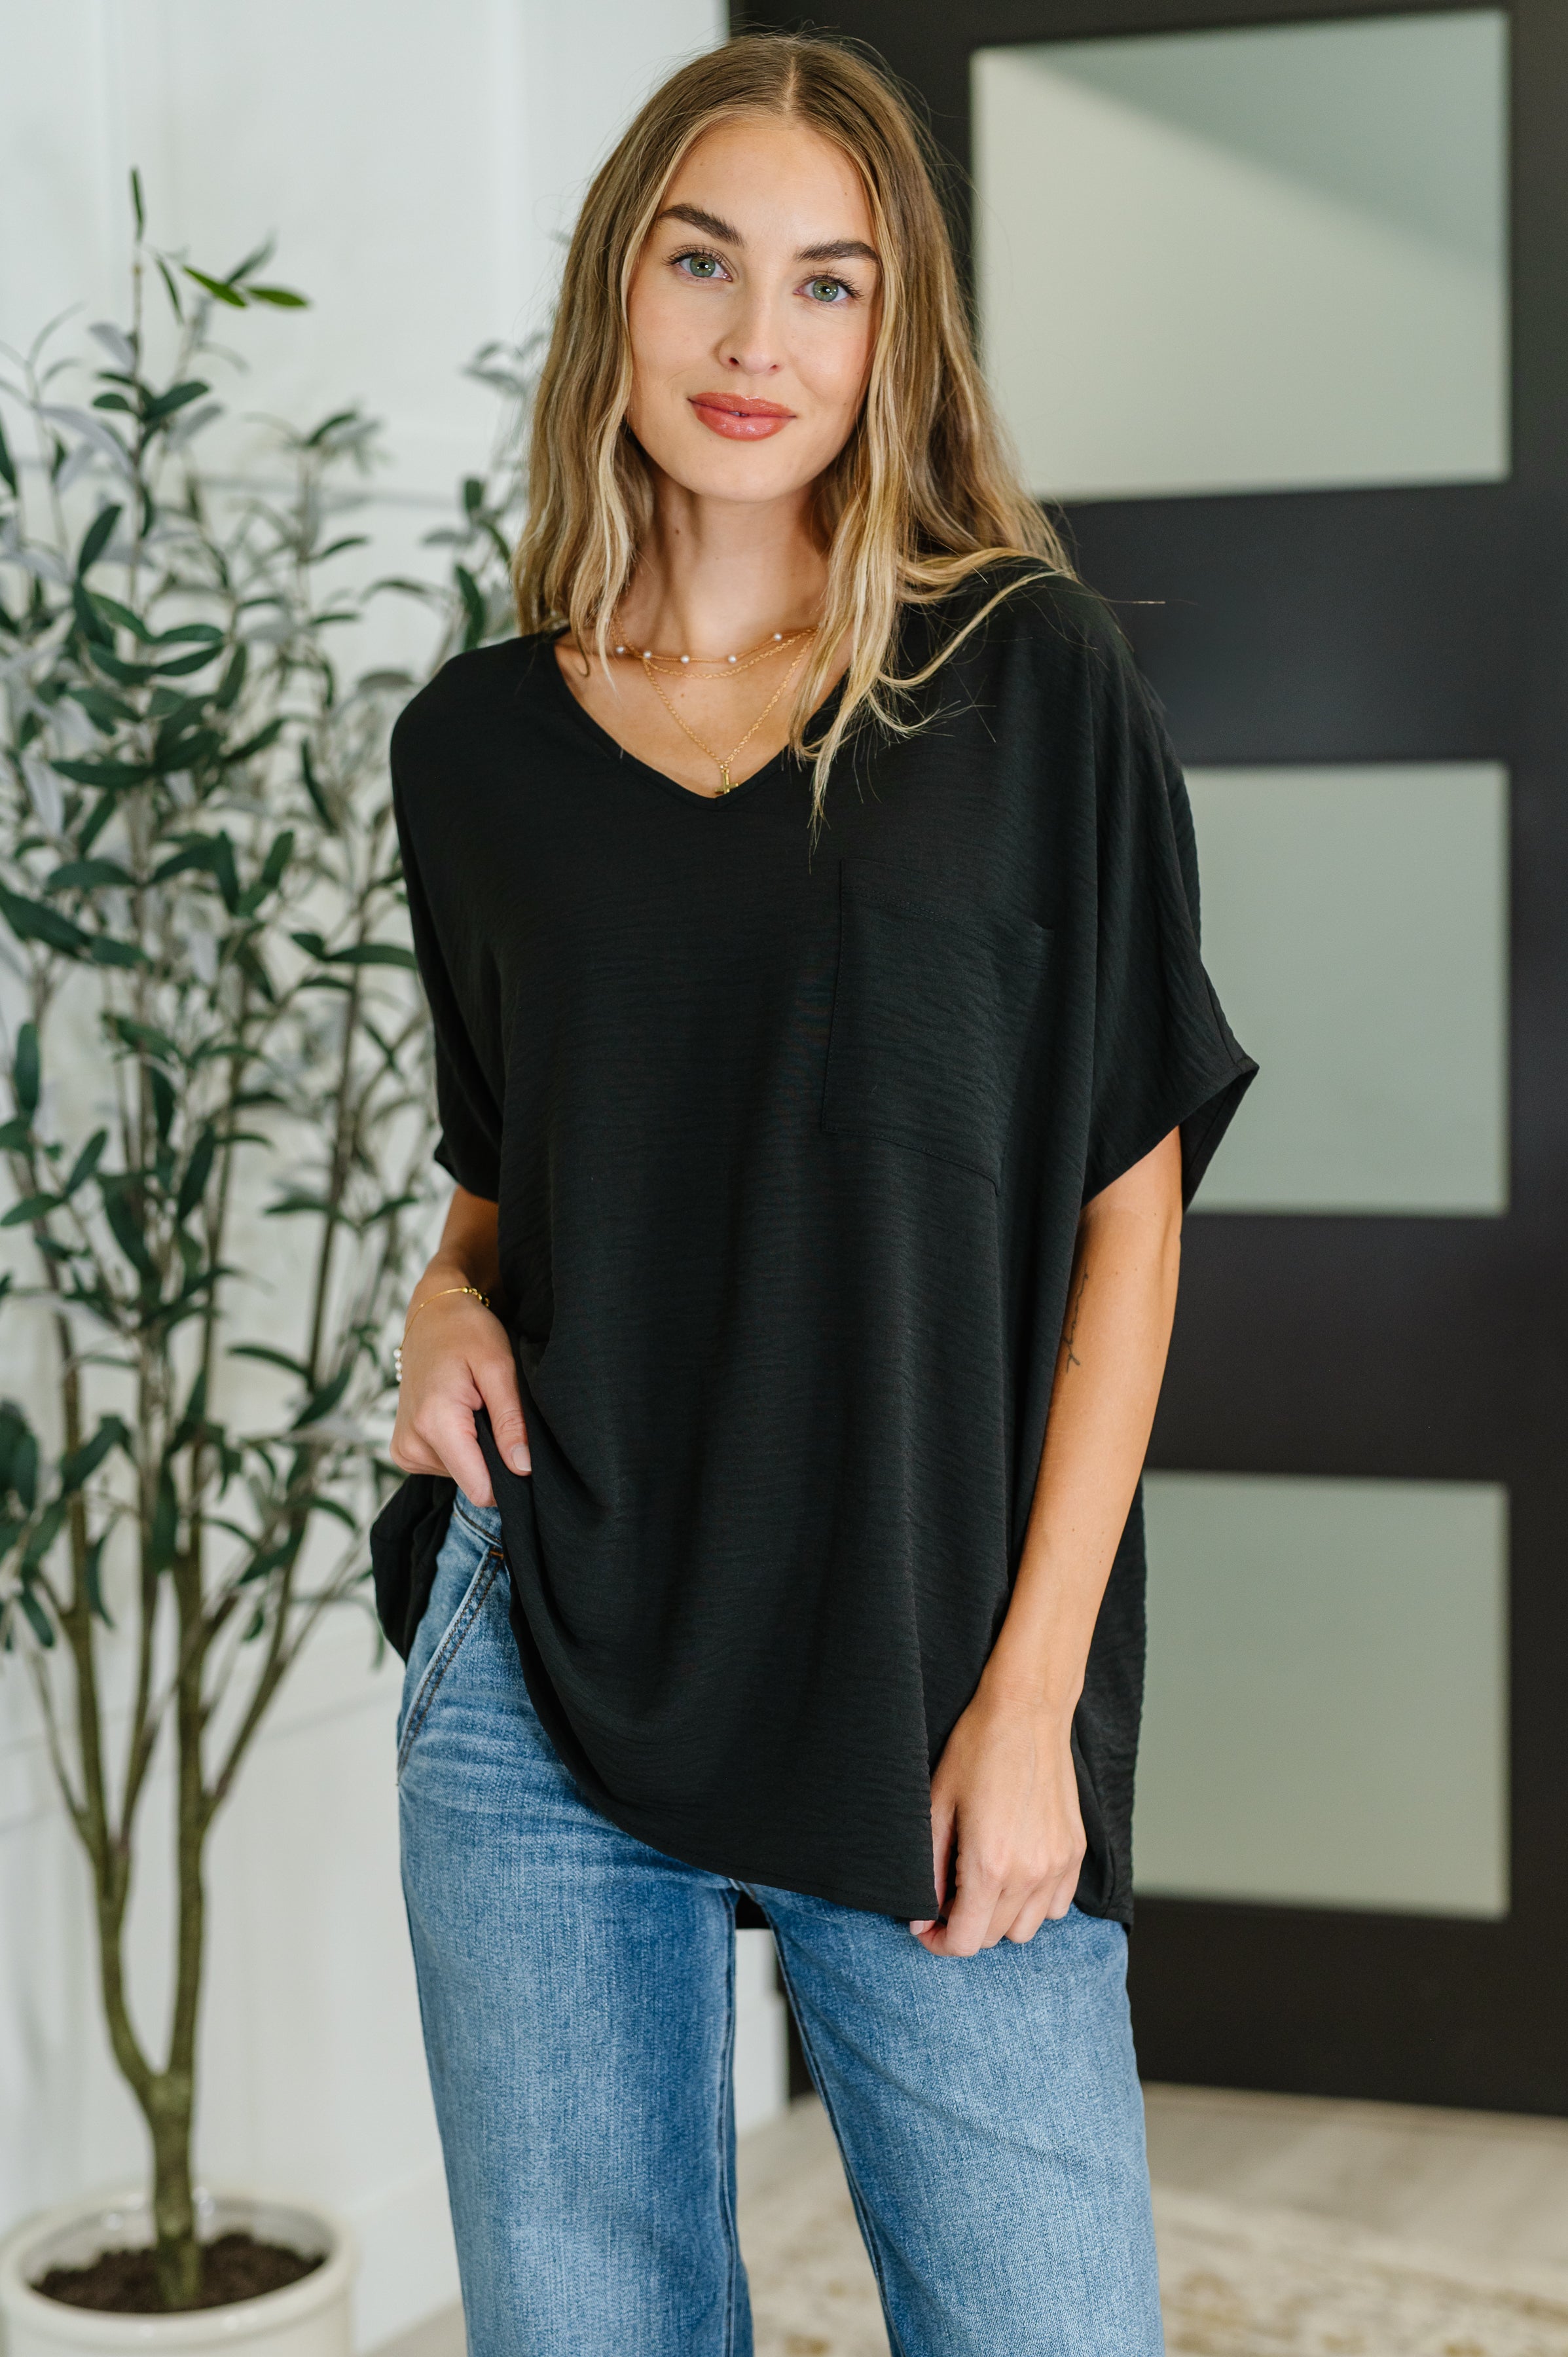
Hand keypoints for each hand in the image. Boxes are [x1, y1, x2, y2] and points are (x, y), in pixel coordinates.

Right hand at [389, 1289, 529, 1507]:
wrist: (432, 1315)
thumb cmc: (467, 1332)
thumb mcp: (499, 1367)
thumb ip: (510, 1421)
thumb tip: (522, 1468)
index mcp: (435, 1423)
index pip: (479, 1488)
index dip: (508, 1477)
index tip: (519, 1449)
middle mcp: (412, 1443)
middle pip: (472, 1482)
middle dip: (492, 1455)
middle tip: (492, 1412)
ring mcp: (404, 1449)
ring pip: (461, 1475)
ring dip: (476, 1446)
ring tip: (474, 1407)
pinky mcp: (404, 1450)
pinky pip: (446, 1466)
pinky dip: (460, 1445)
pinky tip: (460, 1415)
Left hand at [910, 1683, 1085, 1955]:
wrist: (1027, 1712)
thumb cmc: (976, 1750)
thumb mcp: (937, 1806)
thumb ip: (929, 1869)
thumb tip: (922, 1916)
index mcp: (990, 1865)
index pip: (966, 1941)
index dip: (938, 1942)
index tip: (925, 1926)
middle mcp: (1030, 1873)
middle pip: (994, 1938)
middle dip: (965, 1926)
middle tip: (947, 1896)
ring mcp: (1058, 1864)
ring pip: (1027, 1929)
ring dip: (1000, 1918)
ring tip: (981, 1884)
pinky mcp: (1075, 1852)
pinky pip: (1055, 1906)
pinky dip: (1033, 1903)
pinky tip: (1014, 1872)